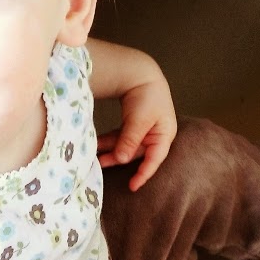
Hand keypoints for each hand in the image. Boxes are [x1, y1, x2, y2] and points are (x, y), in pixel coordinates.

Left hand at [97, 68, 176, 190]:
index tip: (133, 186)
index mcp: (165, 134)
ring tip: (95, 157)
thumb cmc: (146, 95)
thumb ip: (130, 140)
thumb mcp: (138, 119)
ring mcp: (144, 131)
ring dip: (111, 152)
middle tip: (101, 164)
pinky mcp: (133, 126)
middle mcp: (156, 135)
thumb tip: (122, 159)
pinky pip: (120, 138)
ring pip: (126, 147)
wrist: (140, 73)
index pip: (155, 159)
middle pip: (137, 154)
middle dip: (119, 159)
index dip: (144, 174)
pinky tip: (97, 146)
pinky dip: (110, 142)